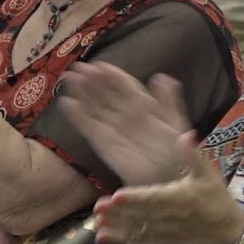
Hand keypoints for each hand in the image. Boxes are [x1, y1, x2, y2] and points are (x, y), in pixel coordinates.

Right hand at [60, 63, 195, 186]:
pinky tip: (66, 103)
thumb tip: (161, 76)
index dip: (113, 76)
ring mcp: (113, 128)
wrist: (168, 178)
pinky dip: (77, 116)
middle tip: (77, 67)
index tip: (100, 65)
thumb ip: (169, 100)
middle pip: (106, 94)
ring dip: (81, 93)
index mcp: (144, 106)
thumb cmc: (176, 151)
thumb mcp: (176, 122)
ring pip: (94, 107)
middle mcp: (126, 115)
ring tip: (68, 78)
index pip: (126, 87)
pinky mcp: (103, 144)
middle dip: (92, 81)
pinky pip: (88, 128)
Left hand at [91, 137, 243, 243]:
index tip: (118, 195)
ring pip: (137, 228)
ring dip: (117, 226)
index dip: (136, 197)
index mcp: (180, 197)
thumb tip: (186, 135)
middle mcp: (170, 216)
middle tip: (99, 206)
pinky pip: (139, 240)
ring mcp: (165, 230)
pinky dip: (121, 240)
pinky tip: (102, 237)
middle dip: (120, 211)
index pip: (154, 197)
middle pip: (141, 213)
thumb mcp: (208, 174)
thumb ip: (194, 156)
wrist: (228, 229)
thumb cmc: (217, 198)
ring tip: (97, 223)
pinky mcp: (162, 239)